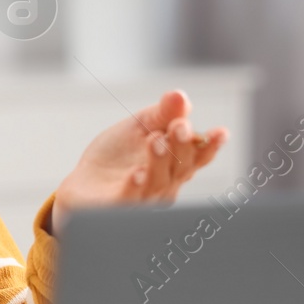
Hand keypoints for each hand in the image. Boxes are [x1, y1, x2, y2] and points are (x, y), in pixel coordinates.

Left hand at [50, 89, 226, 233]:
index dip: (210, 146)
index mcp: (174, 164)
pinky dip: (134, 187)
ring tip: (155, 140)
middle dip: (181, 146)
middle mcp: (165, 185)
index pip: (197, 156)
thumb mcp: (140, 127)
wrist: (83, 184)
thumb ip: (162, 114)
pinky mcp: (116, 207)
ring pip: (157, 183)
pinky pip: (129, 199)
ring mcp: (143, 199)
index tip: (220, 132)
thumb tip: (179, 96)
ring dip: (159, 161)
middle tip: (179, 126)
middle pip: (180, 168)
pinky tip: (136, 174)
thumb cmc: (118, 157)